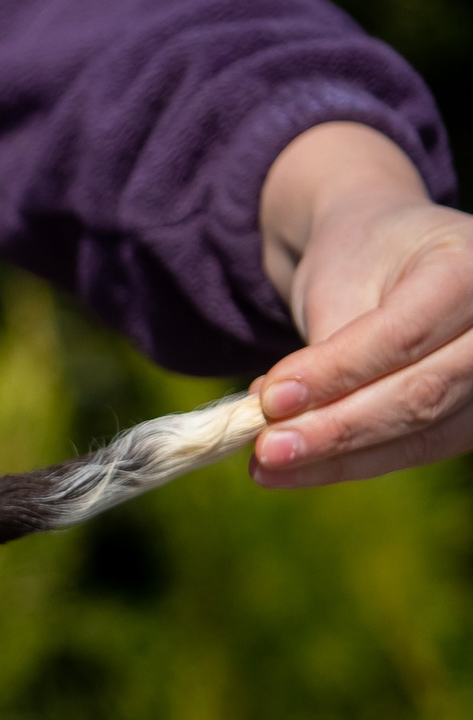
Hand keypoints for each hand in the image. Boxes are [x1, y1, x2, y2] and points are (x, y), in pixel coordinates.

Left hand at [250, 122, 472, 487]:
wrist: (392, 253)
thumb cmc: (363, 260)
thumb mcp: (339, 282)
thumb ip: (323, 350)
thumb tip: (277, 418)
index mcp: (467, 269)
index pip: (402, 336)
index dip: (336, 375)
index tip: (270, 400)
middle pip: (421, 393)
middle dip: (336, 430)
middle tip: (266, 450)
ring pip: (423, 433)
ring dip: (341, 458)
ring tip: (269, 466)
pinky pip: (420, 448)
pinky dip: (356, 461)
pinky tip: (301, 467)